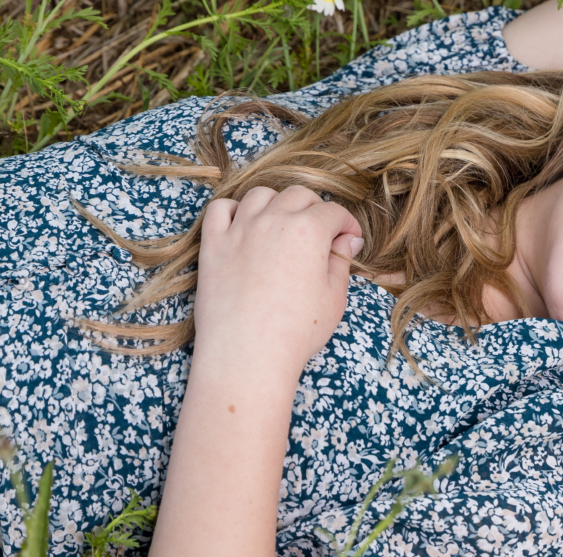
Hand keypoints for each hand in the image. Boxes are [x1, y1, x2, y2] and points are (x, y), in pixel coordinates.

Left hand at [191, 186, 363, 380]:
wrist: (247, 356)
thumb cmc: (295, 332)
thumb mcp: (333, 297)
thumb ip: (341, 261)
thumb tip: (347, 239)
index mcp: (308, 230)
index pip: (334, 212)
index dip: (347, 225)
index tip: (348, 240)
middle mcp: (273, 220)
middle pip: (298, 195)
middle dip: (315, 209)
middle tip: (320, 233)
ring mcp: (239, 230)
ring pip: (260, 195)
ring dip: (276, 203)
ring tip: (282, 225)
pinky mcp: (213, 245)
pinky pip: (220, 209)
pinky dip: (233, 210)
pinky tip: (244, 226)